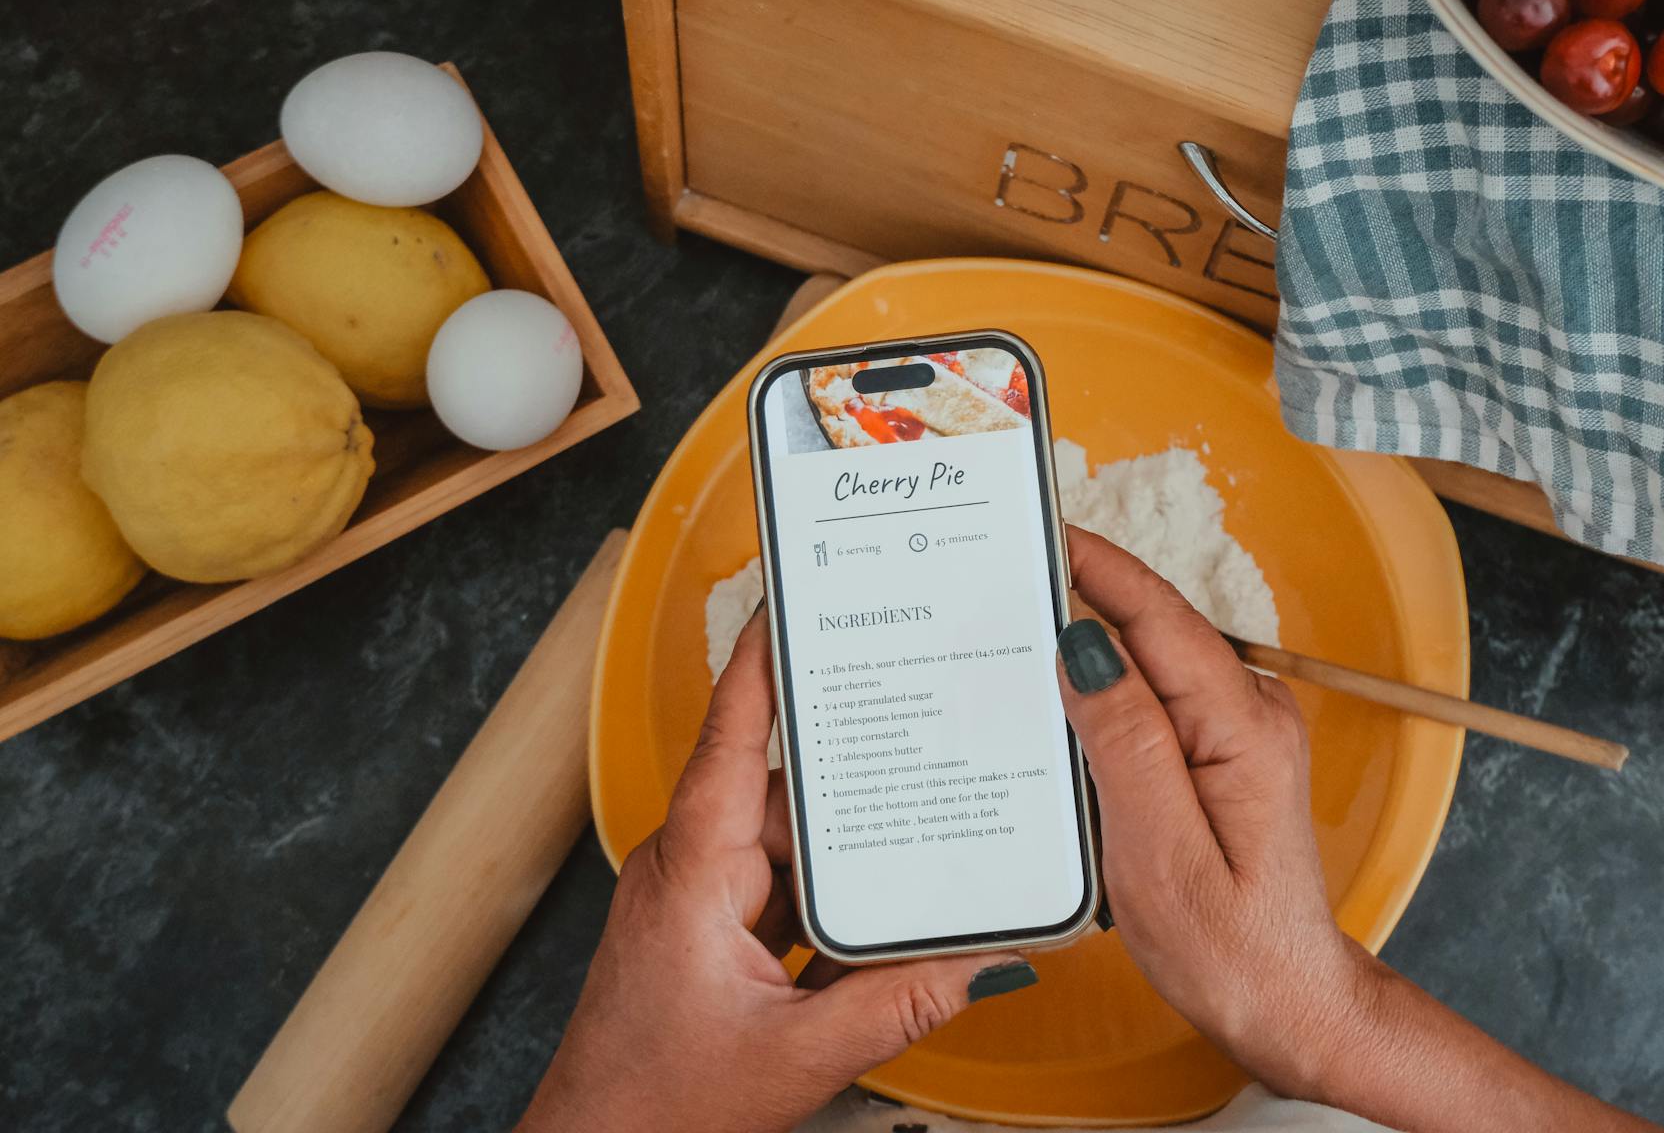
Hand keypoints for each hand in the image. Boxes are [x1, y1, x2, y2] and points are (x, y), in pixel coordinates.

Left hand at [518, 610, 1035, 1132]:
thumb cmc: (655, 1108)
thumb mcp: (798, 1057)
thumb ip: (899, 1004)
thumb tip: (985, 961)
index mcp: (692, 871)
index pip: (730, 738)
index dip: (763, 664)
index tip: (796, 604)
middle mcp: (687, 866)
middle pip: (780, 790)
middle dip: (850, 773)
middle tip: (919, 727)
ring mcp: (694, 897)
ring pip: (784, 841)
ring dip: (843, 847)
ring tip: (916, 838)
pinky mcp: (705, 929)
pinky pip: (776, 883)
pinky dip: (824, 891)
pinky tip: (874, 912)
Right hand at [1056, 526, 1360, 1094]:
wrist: (1288, 1002)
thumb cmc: (1230, 948)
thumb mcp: (1160, 855)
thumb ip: (1126, 743)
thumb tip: (1084, 647)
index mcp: (1240, 724)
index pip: (1156, 614)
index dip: (1093, 564)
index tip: (1032, 529)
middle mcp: (1248, 708)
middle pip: (1150, 625)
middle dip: (1075, 593)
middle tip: (992, 577)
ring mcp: (1236, 726)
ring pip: (1147, 658)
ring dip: (1083, 641)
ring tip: (1006, 628)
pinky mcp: (1218, 748)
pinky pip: (1151, 696)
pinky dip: (1100, 686)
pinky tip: (1053, 700)